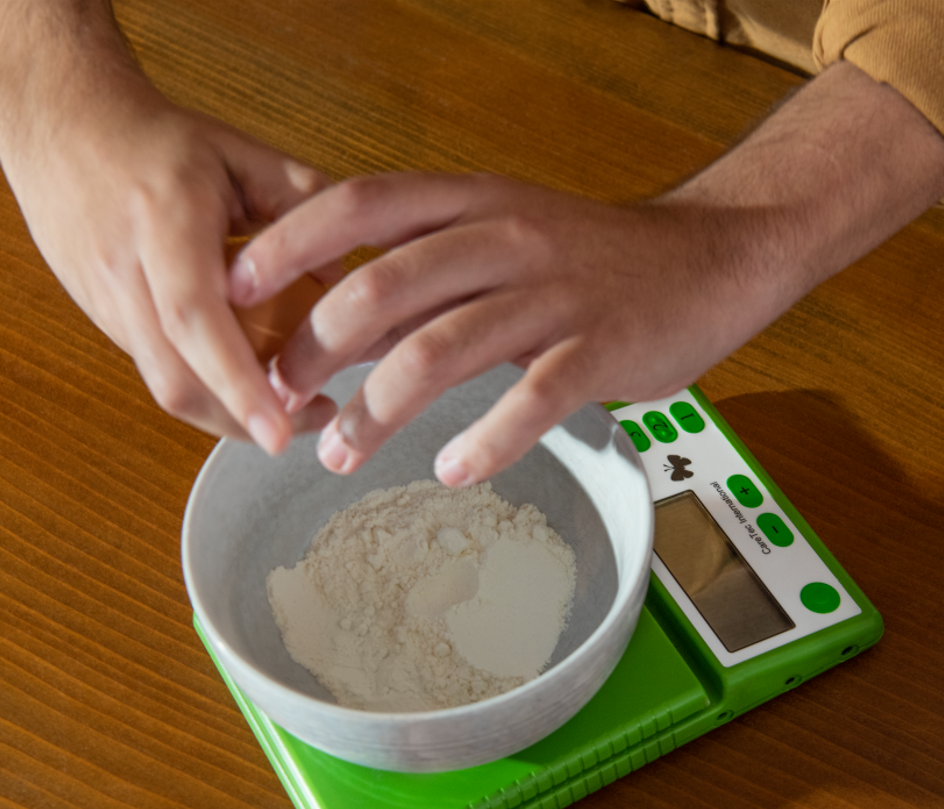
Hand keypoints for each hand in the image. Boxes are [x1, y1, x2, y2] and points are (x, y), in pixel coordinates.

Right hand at [0, 0, 336, 450]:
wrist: (59, 126)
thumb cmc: (158, 140)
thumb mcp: (240, 154)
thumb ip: (302, 204)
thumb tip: (348, 273)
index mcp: (164, 220)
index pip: (197, 319)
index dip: (239, 383)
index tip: (280, 432)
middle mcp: (126, 269)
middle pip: (176, 374)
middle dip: (240, 420)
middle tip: (304, 430)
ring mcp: (107, 301)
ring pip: (163, 384)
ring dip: (224, 414)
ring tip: (285, 415)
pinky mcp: (103, 320)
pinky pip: (156, 370)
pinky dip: (204, 390)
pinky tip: (245, 387)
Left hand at [231, 61, 943, 483]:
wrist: (711, 258)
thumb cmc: (595, 258)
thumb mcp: (505, 236)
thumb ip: (428, 273)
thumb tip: (334, 320)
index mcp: (475, 202)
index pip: (361, 207)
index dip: (289, 245)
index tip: (232, 290)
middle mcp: (506, 238)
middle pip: (384, 286)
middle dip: (316, 348)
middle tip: (279, 400)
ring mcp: (554, 294)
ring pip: (443, 349)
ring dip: (380, 410)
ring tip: (340, 455)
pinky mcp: (600, 349)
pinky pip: (532, 399)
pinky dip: (487, 439)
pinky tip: (454, 470)